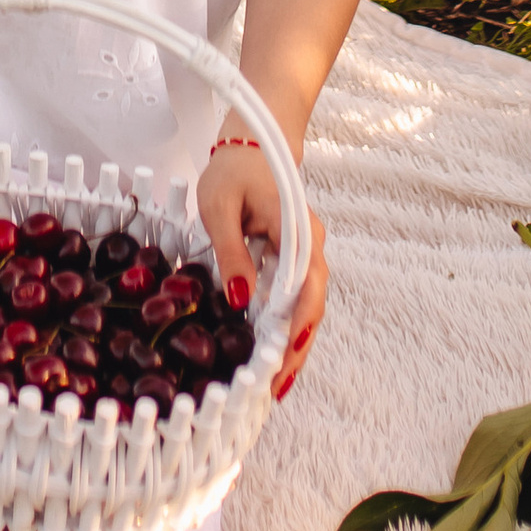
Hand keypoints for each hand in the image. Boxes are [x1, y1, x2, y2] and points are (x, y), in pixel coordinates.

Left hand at [197, 137, 327, 400]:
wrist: (256, 142)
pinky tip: (273, 350)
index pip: (307, 285)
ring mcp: (308, 252)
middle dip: (297, 348)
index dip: (298, 326)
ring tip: (276, 381)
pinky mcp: (297, 258)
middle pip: (312, 304)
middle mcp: (311, 244)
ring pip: (307, 305)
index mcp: (296, 228)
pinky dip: (288, 325)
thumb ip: (230, 251)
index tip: (285, 359)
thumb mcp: (218, 207)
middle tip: (277, 388)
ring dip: (294, 342)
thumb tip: (240, 300)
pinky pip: (297, 297)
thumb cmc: (233, 171)